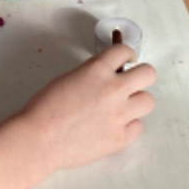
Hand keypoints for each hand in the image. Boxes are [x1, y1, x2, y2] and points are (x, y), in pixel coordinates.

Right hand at [17, 47, 155, 181]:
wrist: (40, 138)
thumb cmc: (45, 107)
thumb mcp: (69, 77)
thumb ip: (92, 74)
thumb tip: (107, 76)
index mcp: (97, 70)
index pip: (125, 50)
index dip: (126, 54)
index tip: (125, 60)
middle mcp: (114, 89)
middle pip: (148, 74)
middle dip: (140, 76)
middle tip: (130, 82)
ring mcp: (120, 115)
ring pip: (148, 101)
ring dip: (136, 101)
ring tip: (122, 106)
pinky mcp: (120, 138)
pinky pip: (137, 127)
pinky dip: (128, 125)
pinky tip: (113, 125)